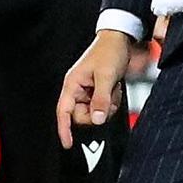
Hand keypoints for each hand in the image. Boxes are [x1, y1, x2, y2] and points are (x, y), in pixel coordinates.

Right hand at [57, 29, 131, 147]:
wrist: (119, 39)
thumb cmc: (109, 52)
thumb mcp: (106, 76)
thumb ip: (100, 99)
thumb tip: (97, 120)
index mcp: (72, 84)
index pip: (63, 112)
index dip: (64, 129)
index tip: (67, 144)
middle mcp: (77, 89)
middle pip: (82, 115)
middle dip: (97, 112)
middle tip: (108, 99)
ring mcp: (88, 91)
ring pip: (94, 112)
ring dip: (106, 106)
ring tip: (112, 90)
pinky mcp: (97, 91)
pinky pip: (102, 106)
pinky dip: (110, 102)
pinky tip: (114, 89)